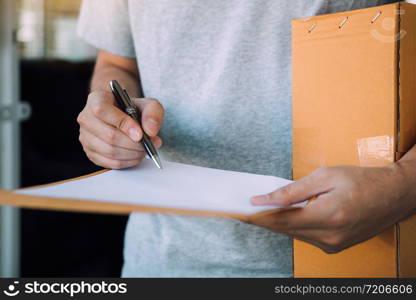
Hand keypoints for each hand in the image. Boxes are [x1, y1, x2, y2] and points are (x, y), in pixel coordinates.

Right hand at [77, 89, 163, 168]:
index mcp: (96, 99)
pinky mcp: (91, 153)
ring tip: (145, 150)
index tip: (140, 134)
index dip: (123, 123)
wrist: (125, 117)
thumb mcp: (148, 104)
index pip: (102, 110)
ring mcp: (86, 137)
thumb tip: (150, 131)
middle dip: (133, 143)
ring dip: (132, 154)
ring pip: (110, 151)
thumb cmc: (134, 109)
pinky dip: (127, 162)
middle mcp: (86, 118)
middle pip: (109, 135)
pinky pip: (110, 162)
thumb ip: (152, 113)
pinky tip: (137, 155)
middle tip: (149, 144)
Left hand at [248, 165, 414, 252]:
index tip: (241, 210)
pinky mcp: (334, 246)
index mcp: (329, 215)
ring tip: (261, 209)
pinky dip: (292, 226)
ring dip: (277, 222)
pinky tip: (284, 215)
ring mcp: (333, 244)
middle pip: (285, 229)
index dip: (259, 215)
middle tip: (244, 209)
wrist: (394, 196)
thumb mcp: (326, 176)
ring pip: (293, 234)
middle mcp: (330, 235)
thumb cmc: (362, 180)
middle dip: (263, 219)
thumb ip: (293, 190)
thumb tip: (266, 198)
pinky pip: (305, 236)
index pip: (282, 219)